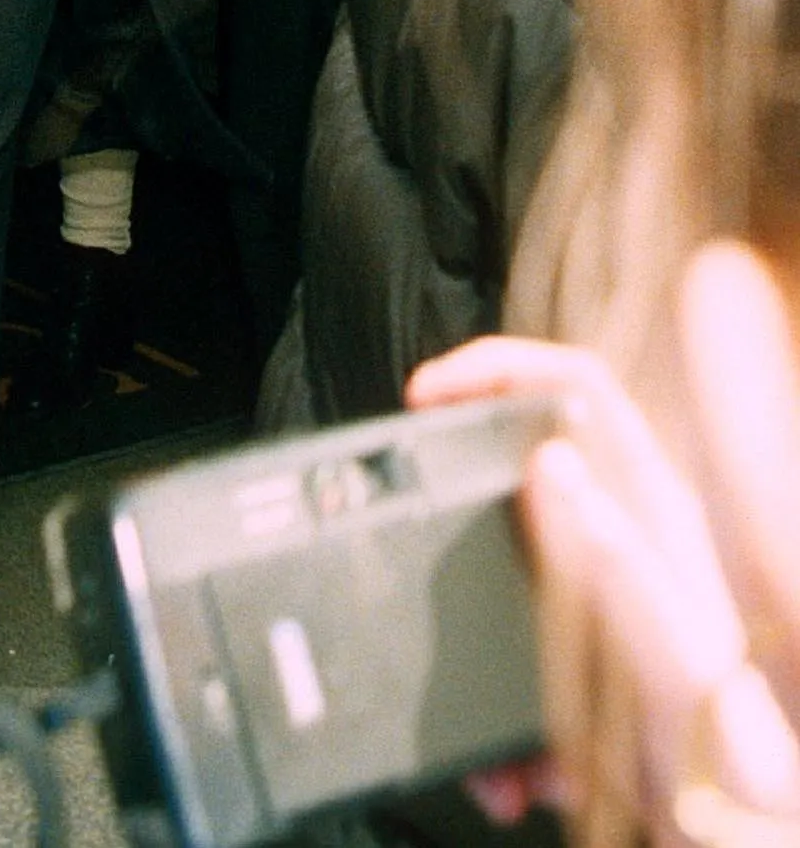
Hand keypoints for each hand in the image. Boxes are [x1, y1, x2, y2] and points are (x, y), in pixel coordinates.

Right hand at [410, 317, 799, 834]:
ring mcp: (607, 617)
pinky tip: (515, 774)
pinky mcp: (590, 681)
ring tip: (478, 730)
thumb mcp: (678, 669)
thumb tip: (552, 462)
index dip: (500, 369)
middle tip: (408, 551)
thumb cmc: (742, 781)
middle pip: (520, 481)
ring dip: (470, 649)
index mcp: (655, 524)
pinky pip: (511, 672)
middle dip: (457, 525)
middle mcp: (631, 554)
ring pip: (503, 586)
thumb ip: (621, 564)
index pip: (577, 391)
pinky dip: (496, 724)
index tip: (426, 392)